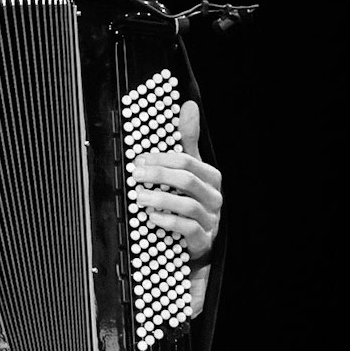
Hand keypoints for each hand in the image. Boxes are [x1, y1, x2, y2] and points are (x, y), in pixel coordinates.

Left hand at [130, 98, 222, 315]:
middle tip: (135, 174)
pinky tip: (152, 217)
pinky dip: (168, 221)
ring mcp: (210, 221)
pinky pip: (189, 229)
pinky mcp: (203, 241)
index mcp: (210, 178)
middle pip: (188, 180)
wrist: (194, 245)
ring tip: (139, 197)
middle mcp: (214, 198)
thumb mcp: (187, 170)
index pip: (188, 161)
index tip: (139, 158)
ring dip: (160, 198)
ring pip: (188, 204)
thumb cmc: (188, 203)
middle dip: (159, 174)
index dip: (162, 157)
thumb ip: (187, 140)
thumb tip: (188, 105)